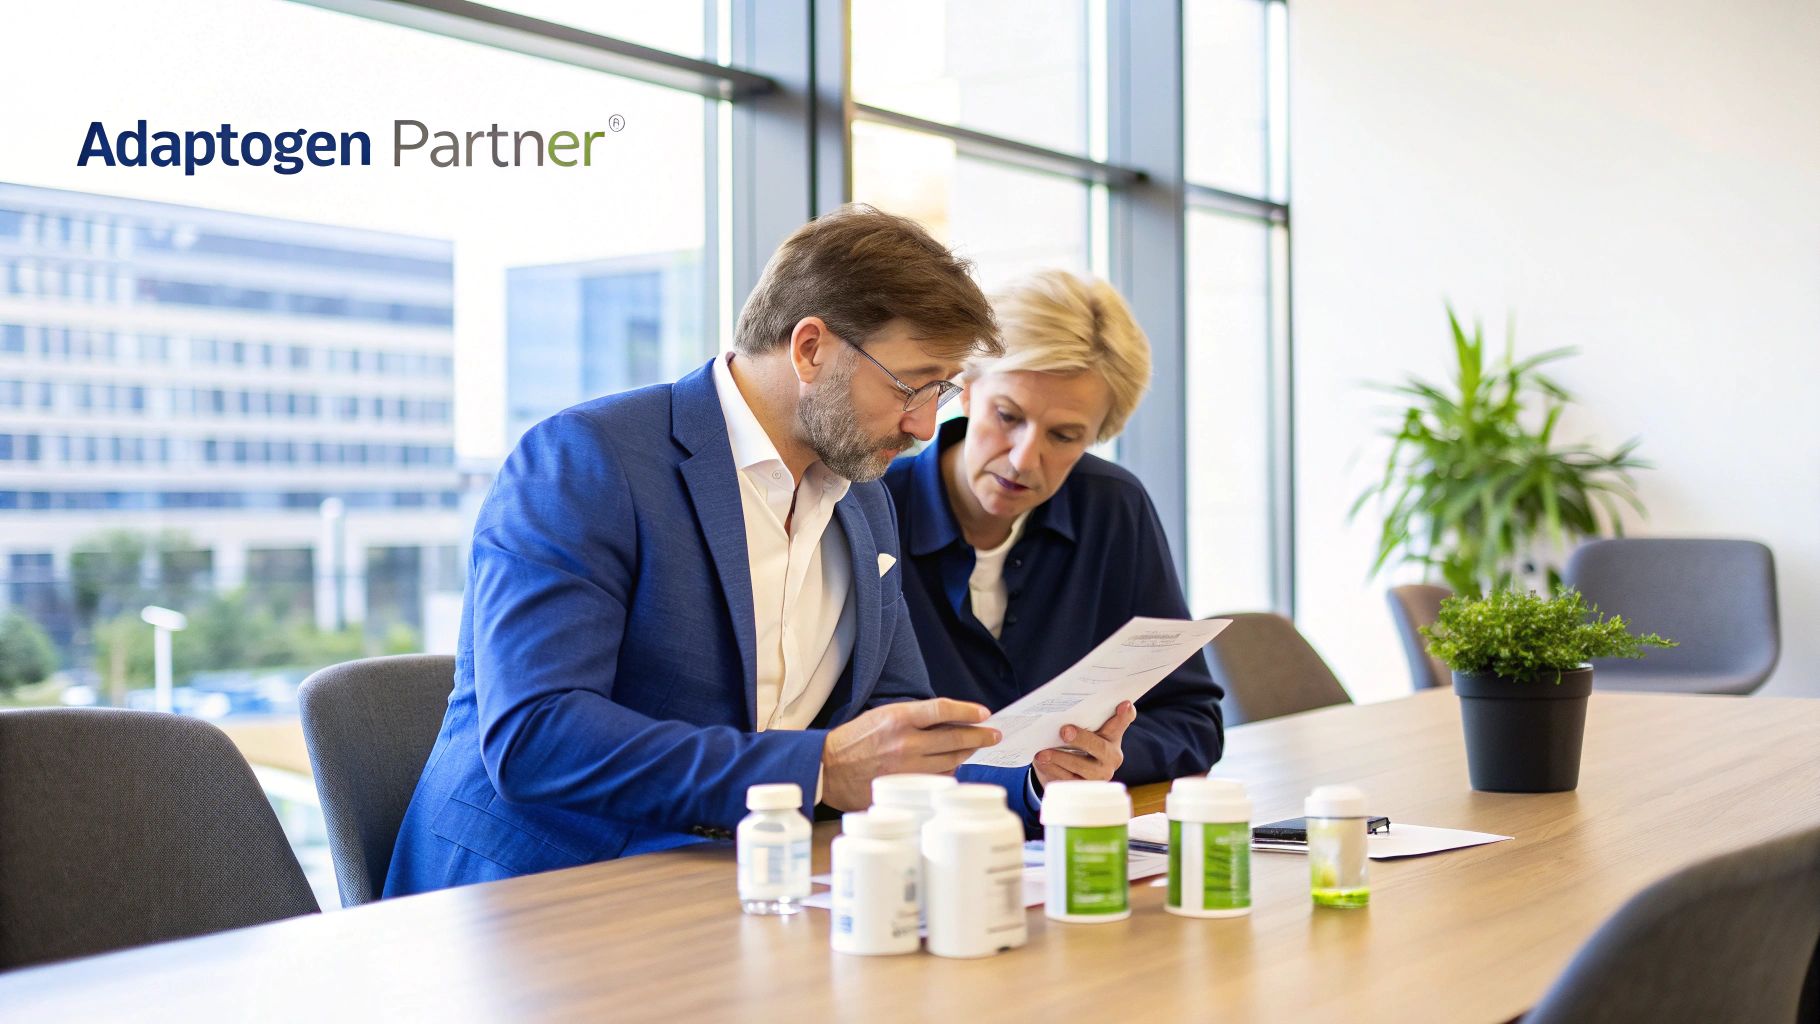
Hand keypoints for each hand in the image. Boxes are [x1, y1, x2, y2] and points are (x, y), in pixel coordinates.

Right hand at [820, 698, 999, 809]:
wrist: (829, 769)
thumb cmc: (855, 740)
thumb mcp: (883, 716)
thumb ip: (914, 717)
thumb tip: (950, 720)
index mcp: (899, 718)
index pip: (943, 709)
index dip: (968, 711)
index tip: (984, 713)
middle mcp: (906, 742)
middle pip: (955, 738)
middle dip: (980, 736)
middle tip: (994, 735)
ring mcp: (907, 768)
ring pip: (951, 761)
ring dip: (967, 754)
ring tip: (975, 748)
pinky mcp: (905, 788)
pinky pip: (938, 780)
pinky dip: (949, 772)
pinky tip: (953, 767)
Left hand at [1033, 701, 1135, 788]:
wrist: (1067, 771)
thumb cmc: (1077, 743)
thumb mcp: (1084, 730)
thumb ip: (1085, 717)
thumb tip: (1073, 709)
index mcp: (1113, 737)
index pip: (1121, 722)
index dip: (1124, 715)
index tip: (1124, 704)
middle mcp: (1111, 757)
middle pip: (1100, 747)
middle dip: (1082, 739)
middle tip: (1065, 731)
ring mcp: (1099, 775)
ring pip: (1081, 767)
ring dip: (1059, 758)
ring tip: (1042, 753)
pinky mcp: (1084, 788)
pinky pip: (1068, 779)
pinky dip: (1052, 769)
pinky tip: (1041, 762)